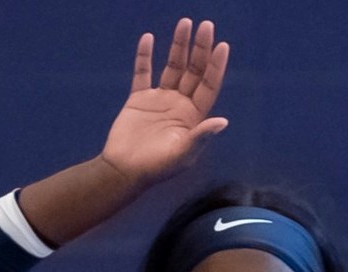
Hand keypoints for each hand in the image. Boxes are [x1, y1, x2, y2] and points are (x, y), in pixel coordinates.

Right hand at [100, 18, 229, 185]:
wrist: (124, 171)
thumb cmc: (156, 168)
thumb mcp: (182, 154)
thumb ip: (201, 136)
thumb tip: (223, 121)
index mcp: (194, 117)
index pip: (208, 86)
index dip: (216, 66)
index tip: (222, 45)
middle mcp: (180, 105)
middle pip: (193, 71)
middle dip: (200, 48)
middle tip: (206, 26)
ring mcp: (159, 100)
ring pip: (172, 67)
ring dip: (178, 46)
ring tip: (184, 23)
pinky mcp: (139, 99)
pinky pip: (142, 73)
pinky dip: (144, 56)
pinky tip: (148, 39)